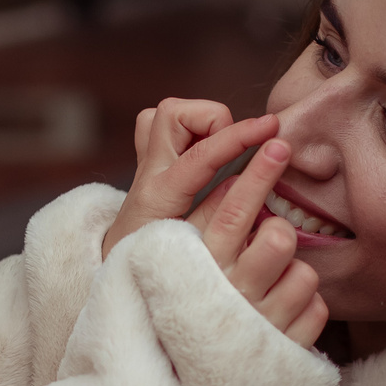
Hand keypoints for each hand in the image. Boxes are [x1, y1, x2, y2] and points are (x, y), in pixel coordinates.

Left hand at [103, 99, 277, 258]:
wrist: (115, 272)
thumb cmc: (152, 266)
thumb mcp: (191, 252)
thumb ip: (218, 220)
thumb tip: (250, 190)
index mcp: (158, 197)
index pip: (200, 154)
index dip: (239, 136)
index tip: (270, 128)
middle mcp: (147, 174)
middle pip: (173, 113)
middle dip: (214, 118)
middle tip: (237, 145)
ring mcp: (145, 166)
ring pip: (164, 113)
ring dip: (199, 120)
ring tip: (222, 144)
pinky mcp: (148, 165)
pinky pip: (161, 127)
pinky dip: (189, 127)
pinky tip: (207, 149)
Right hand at [188, 139, 327, 349]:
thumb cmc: (186, 311)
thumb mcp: (176, 267)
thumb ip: (198, 224)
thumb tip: (225, 176)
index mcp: (198, 267)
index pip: (232, 207)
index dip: (257, 171)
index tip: (277, 143)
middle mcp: (230, 294)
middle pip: (279, 238)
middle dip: (282, 230)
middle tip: (274, 236)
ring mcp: (261, 323)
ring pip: (304, 273)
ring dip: (294, 275)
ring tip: (273, 287)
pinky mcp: (286, 349)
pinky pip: (318, 307)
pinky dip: (306, 308)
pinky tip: (284, 315)